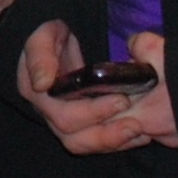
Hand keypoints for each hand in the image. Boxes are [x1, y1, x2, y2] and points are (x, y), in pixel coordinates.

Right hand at [14, 21, 177, 152]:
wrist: (57, 36)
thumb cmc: (50, 33)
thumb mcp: (43, 36)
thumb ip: (40, 55)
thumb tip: (42, 84)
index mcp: (38, 94)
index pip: (64, 116)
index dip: (92, 113)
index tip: (121, 100)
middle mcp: (49, 113)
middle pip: (75, 138)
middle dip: (107, 132)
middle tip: (136, 120)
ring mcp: (66, 120)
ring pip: (87, 144)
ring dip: (113, 141)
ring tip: (138, 131)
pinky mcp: (82, 122)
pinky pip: (97, 141)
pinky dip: (118, 141)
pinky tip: (140, 135)